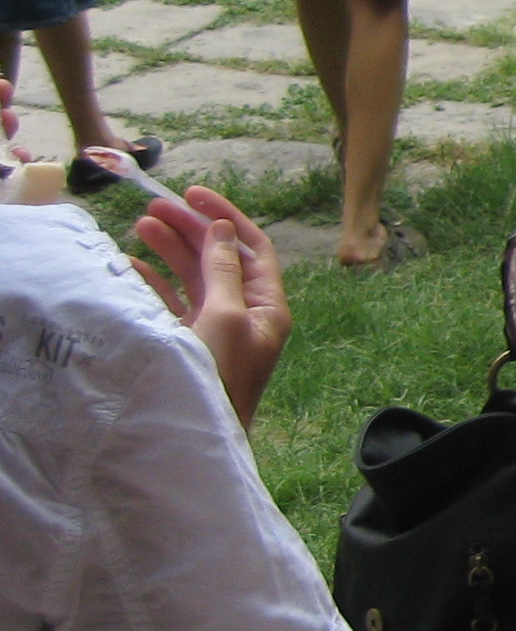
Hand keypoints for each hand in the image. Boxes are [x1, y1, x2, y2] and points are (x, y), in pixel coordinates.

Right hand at [131, 188, 290, 426]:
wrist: (195, 437)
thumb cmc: (220, 377)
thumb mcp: (227, 316)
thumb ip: (224, 272)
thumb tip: (223, 229)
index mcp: (268, 308)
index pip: (252, 249)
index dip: (225, 218)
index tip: (193, 193)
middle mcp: (245, 316)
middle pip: (219, 259)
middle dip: (191, 229)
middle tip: (154, 207)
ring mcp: (214, 330)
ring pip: (193, 278)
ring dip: (170, 250)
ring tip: (141, 225)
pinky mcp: (186, 345)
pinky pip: (170, 304)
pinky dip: (152, 282)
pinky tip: (131, 265)